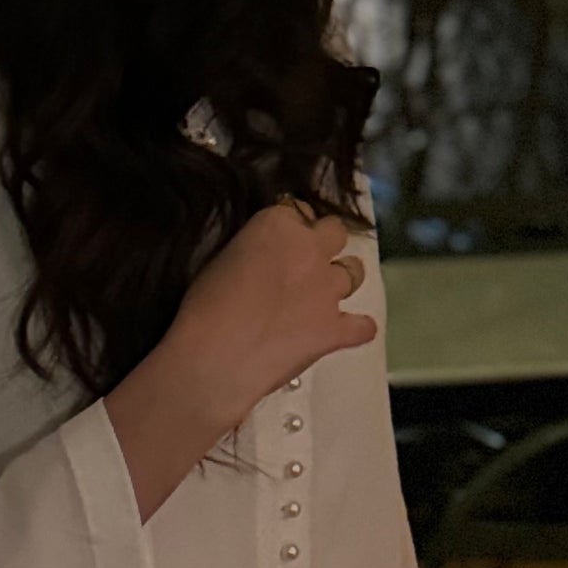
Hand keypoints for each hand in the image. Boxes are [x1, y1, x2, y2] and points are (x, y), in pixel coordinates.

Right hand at [165, 196, 378, 435]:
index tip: (282, 245)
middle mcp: (311, 249)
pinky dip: (356, 329)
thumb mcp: (223, 257)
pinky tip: (344, 333)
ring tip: (323, 297)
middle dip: (325, 244)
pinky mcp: (335, 329)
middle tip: (307, 265)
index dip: (292, 229)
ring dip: (342, 280)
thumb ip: (255, 249)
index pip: (298, 211)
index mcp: (278, 224)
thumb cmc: (204, 306)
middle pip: (335, 232)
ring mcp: (328, 290)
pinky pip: (364, 326)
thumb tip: (266, 260)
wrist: (214, 357)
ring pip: (355, 273)